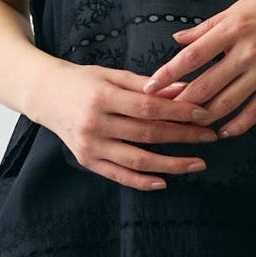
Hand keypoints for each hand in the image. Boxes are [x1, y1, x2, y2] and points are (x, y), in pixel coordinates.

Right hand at [30, 62, 219, 191]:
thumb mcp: (113, 75)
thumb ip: (146, 84)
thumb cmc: (83, 80)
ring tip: (198, 163)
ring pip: (138, 159)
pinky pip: (119, 175)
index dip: (179, 111)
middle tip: (211, 136)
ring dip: (172, 164)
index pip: (149, 107)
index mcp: (104, 96)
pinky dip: (143, 181)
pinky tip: (165, 181)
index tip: (205, 114)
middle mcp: (96, 123)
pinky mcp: (86, 160)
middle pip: (148, 133)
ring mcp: (90, 145)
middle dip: (184, 136)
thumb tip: (183, 88)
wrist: (44, 95)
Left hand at [142, 0, 255, 138]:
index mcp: (234, 27)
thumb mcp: (241, 5)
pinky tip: (224, 131)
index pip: (192, 57)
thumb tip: (178, 40)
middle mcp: (248, 51)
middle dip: (181, 103)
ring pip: (227, 103)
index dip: (168, 74)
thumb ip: (208, 26)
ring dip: (204, 117)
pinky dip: (238, 125)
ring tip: (188, 124)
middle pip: (206, 86)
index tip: (149, 87)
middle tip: (163, 112)